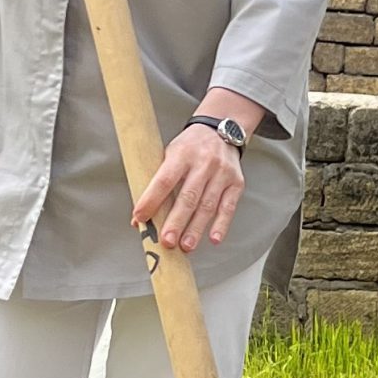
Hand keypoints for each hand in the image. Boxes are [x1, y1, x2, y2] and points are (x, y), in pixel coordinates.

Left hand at [132, 123, 244, 254]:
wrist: (220, 131)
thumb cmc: (189, 147)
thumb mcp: (169, 155)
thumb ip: (157, 184)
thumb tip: (140, 219)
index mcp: (181, 154)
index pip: (164, 180)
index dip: (151, 200)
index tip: (140, 218)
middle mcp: (204, 163)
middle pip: (188, 197)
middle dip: (176, 222)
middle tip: (167, 241)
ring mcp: (222, 173)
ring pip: (208, 206)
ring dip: (196, 229)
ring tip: (186, 246)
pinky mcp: (236, 183)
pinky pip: (228, 207)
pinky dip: (221, 225)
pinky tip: (213, 239)